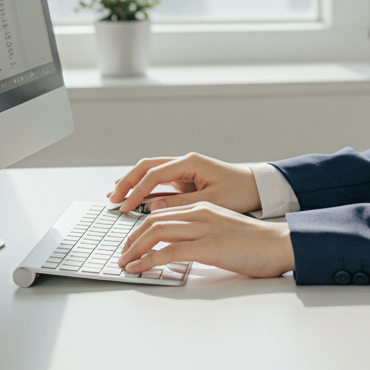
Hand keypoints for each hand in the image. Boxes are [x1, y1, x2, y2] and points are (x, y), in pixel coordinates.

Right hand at [108, 153, 261, 215]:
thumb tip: (153, 206)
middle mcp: (185, 162)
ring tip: (116, 197)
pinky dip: (145, 189)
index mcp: (191, 163)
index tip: (125, 206)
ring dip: (133, 183)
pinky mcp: (185, 180)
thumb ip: (181, 203)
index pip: (154, 174)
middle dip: (127, 182)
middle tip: (112, 199)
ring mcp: (184, 170)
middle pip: (147, 167)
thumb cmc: (240, 192)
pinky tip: (133, 199)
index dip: (137, 191)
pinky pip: (159, 181)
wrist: (256, 188)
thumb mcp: (211, 200)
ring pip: (150, 172)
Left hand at [116, 203, 294, 278]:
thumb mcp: (223, 232)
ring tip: (125, 263)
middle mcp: (200, 213)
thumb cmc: (256, 244)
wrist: (279, 245)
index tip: (131, 244)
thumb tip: (179, 249)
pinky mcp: (207, 246)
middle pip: (153, 220)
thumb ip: (201, 234)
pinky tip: (139, 269)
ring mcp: (203, 228)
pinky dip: (147, 260)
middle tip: (122, 255)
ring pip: (156, 232)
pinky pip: (168, 251)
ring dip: (134, 249)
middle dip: (131, 238)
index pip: (163, 214)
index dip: (141, 229)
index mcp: (204, 208)